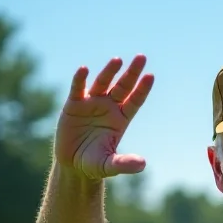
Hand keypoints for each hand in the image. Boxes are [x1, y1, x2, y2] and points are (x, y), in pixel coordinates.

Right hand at [54, 55, 153, 178]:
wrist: (72, 164)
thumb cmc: (94, 164)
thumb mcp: (110, 165)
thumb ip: (124, 164)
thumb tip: (142, 164)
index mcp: (121, 119)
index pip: (135, 100)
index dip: (142, 89)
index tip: (150, 76)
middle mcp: (109, 107)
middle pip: (123, 87)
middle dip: (132, 73)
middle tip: (142, 57)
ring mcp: (91, 104)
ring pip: (102, 83)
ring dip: (110, 72)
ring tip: (118, 60)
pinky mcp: (73, 105)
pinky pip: (78, 89)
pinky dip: (80, 79)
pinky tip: (84, 69)